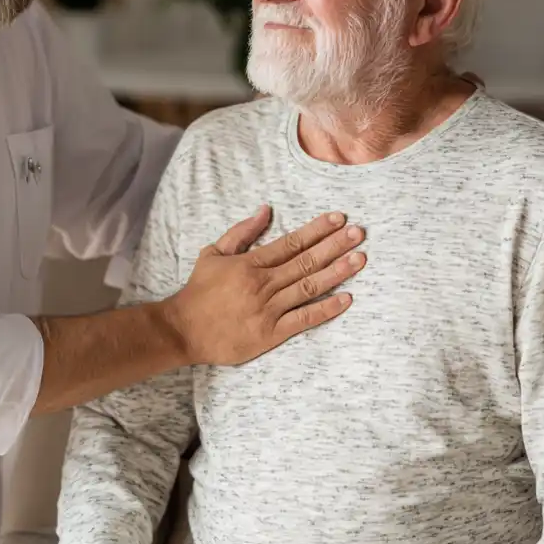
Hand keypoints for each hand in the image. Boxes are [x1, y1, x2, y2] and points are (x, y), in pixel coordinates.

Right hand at [166, 207, 364, 365]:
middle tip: (359, 233)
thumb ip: (241, 232)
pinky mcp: (270, 334)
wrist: (184, 330)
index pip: (291, 242)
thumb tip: (265, 210)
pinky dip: (326, 309)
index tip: (338, 218)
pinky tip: (346, 298)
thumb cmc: (199, 291)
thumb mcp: (213, 253)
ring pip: (309, 286)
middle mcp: (262, 284)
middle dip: (335, 245)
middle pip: (306, 261)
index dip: (317, 229)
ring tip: (360, 259)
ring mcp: (268, 309)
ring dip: (337, 272)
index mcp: (250, 263)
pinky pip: (303, 319)